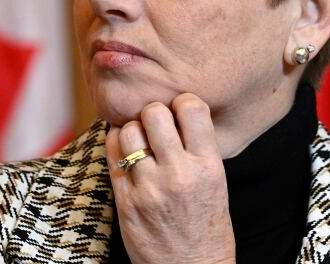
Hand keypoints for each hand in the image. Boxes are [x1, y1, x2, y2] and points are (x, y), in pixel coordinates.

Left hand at [105, 93, 235, 263]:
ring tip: (140, 141)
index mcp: (208, 166)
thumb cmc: (207, 226)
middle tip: (156, 125)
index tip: (179, 112)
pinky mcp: (126, 202)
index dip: (182, 103)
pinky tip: (126, 152)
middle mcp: (179, 173)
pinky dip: (116, 146)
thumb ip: (198, 148)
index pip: (191, 107)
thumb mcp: (216, 183)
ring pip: (129, 131)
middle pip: (154, 112)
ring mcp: (149, 188)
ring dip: (133, 130)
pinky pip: (112, 155)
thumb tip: (175, 111)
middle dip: (153, 113)